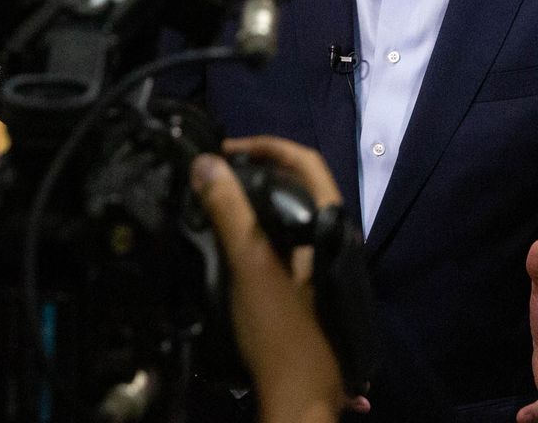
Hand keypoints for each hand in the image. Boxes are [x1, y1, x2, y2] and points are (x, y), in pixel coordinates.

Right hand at [193, 136, 359, 422]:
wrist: (298, 393)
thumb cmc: (281, 331)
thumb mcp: (250, 265)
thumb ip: (229, 212)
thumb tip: (206, 164)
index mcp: (329, 226)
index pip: (306, 163)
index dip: (269, 145)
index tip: (228, 147)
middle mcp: (331, 238)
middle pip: (297, 185)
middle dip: (256, 169)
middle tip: (216, 170)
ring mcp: (319, 262)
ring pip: (287, 213)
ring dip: (253, 199)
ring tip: (216, 195)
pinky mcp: (305, 283)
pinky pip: (280, 238)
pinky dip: (255, 226)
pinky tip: (228, 235)